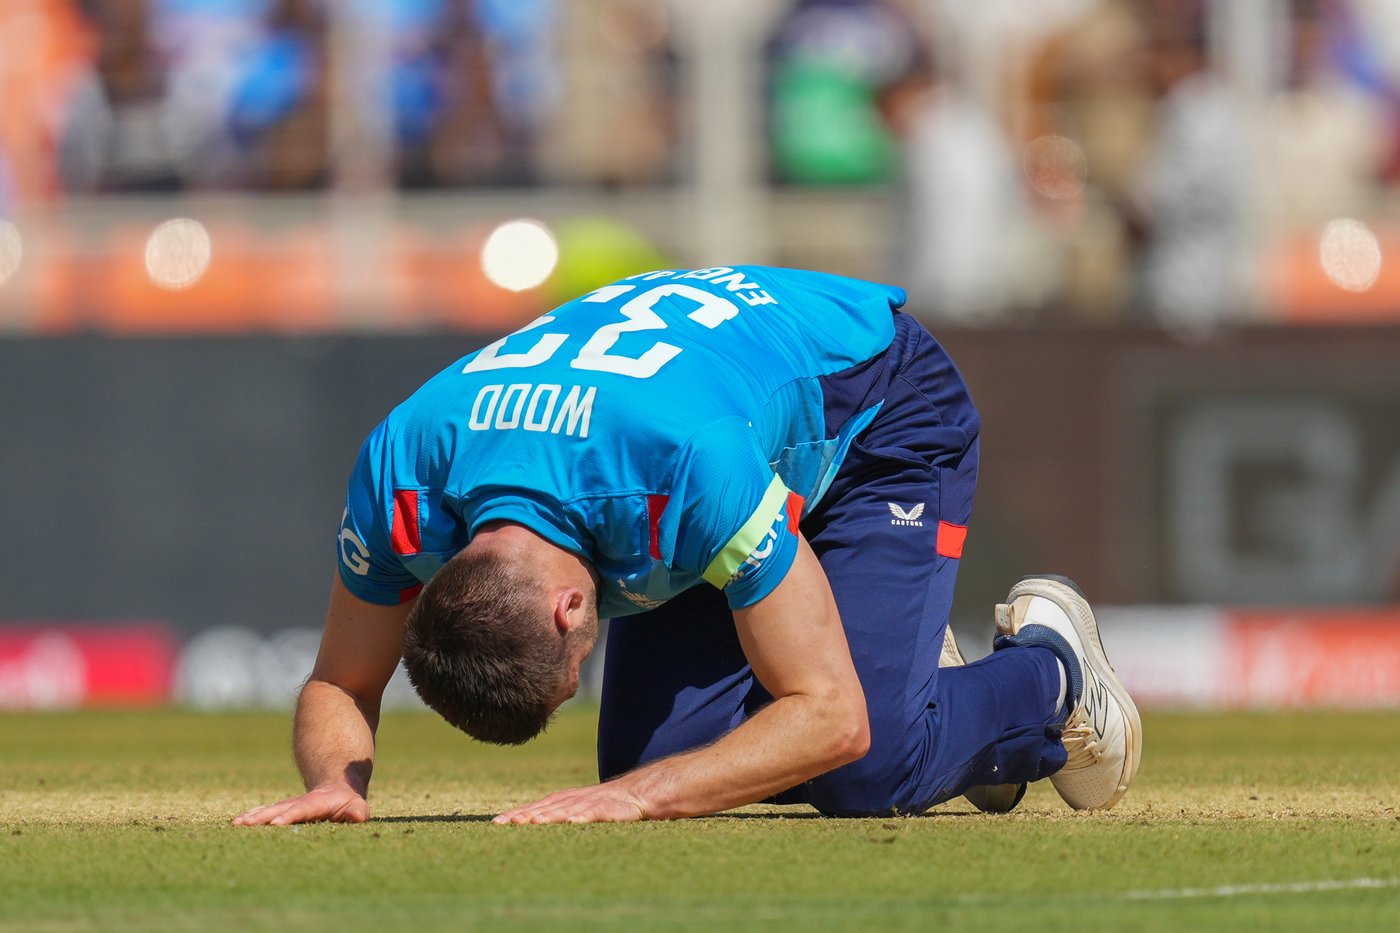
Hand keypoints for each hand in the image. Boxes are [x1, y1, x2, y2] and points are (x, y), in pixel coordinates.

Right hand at [233, 785, 369, 825]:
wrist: (337, 788)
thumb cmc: (349, 805)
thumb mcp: (357, 807)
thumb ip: (357, 811)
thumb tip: (358, 816)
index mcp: (317, 803)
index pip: (302, 810)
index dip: (290, 816)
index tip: (275, 823)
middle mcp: (299, 803)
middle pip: (279, 808)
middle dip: (263, 816)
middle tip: (244, 823)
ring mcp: (289, 806)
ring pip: (269, 809)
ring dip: (253, 816)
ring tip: (237, 823)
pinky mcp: (282, 810)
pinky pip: (266, 812)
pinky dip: (253, 816)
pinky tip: (238, 822)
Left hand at [493, 783, 647, 824]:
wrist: (636, 794)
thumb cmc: (601, 805)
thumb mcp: (575, 809)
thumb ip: (554, 815)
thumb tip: (526, 825)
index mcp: (561, 801)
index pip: (534, 808)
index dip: (516, 814)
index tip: (496, 824)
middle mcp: (572, 800)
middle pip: (545, 808)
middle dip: (526, 815)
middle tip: (507, 823)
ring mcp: (590, 803)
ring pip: (567, 810)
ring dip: (550, 816)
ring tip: (534, 822)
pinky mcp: (610, 809)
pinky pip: (595, 812)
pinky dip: (584, 816)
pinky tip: (574, 821)